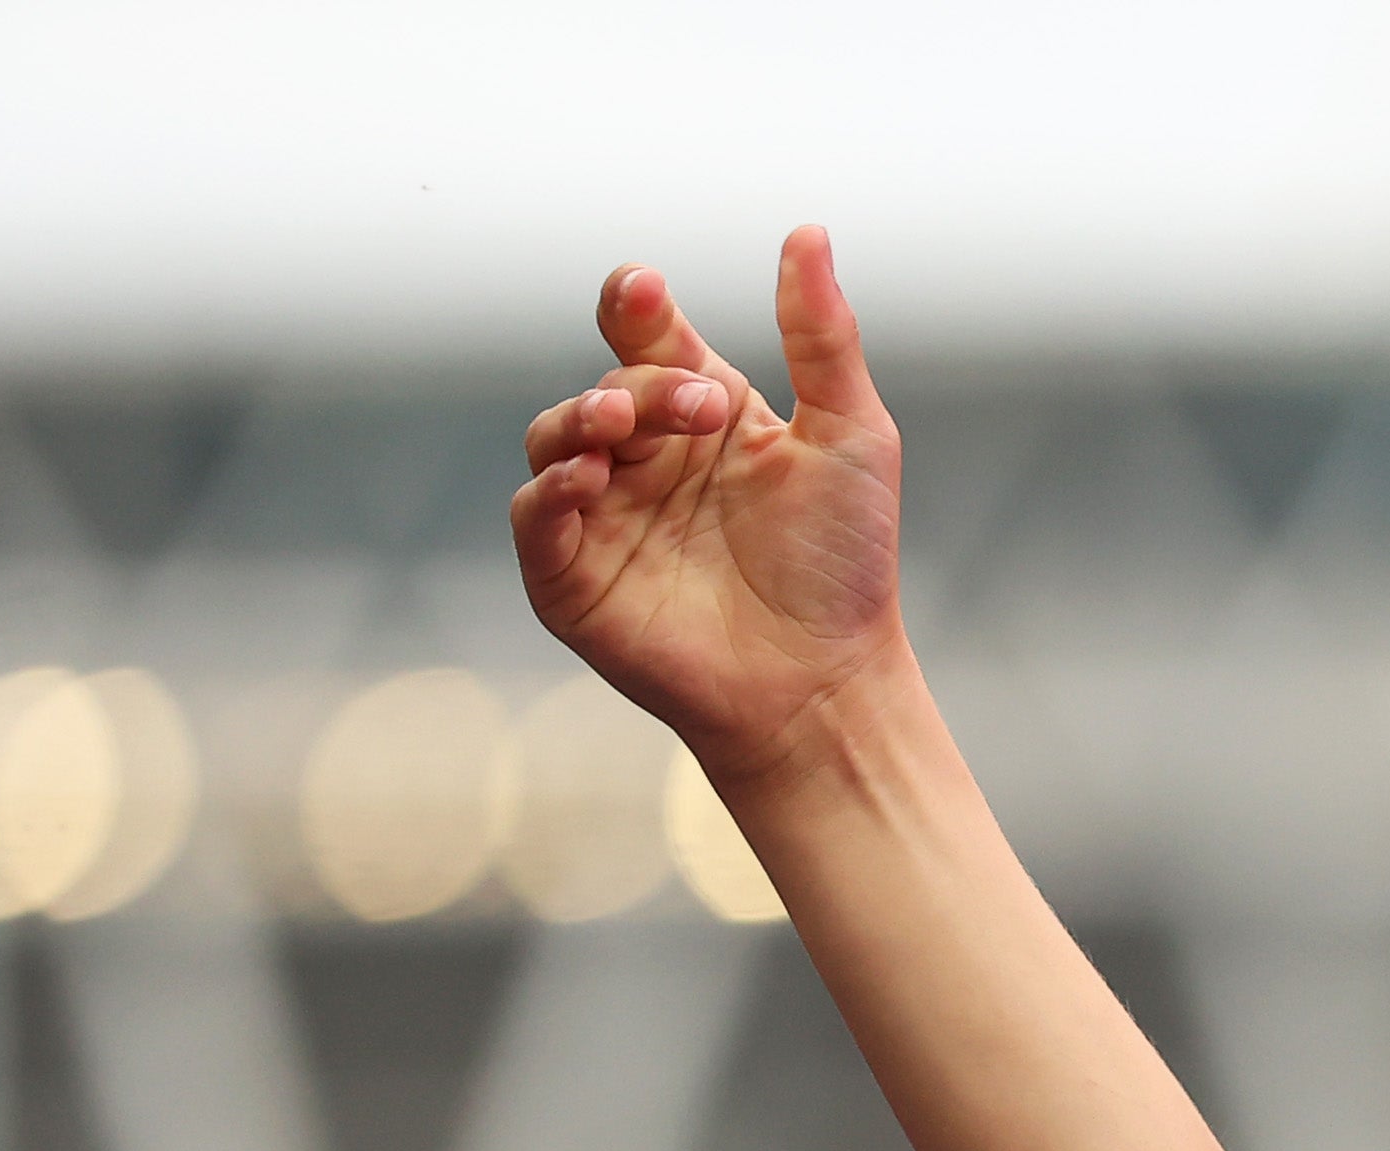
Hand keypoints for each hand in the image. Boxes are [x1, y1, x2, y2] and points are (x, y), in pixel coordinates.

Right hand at [510, 228, 905, 783]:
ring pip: (556, 439)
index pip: (648, 339)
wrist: (829, 681)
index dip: (636, 309)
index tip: (644, 293)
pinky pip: (537, 517)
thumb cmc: (845, 565)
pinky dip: (553, 490)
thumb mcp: (852, 436)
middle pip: (609, 386)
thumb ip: (823, 337)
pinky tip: (592, 477)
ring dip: (585, 419)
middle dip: (643, 385)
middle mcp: (645, 459)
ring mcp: (604, 516)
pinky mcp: (573, 580)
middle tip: (700, 404)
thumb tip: (807, 230)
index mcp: (703, 416)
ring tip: (625, 424)